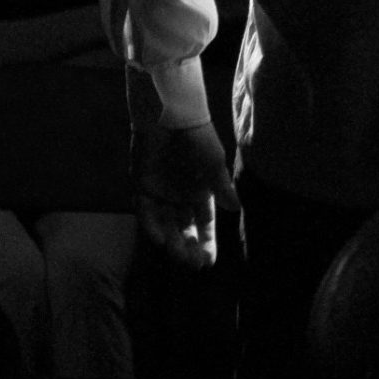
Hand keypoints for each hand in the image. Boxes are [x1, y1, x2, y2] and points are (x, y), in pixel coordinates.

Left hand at [130, 121, 240, 269]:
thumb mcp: (214, 163)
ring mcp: (161, 193)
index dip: (207, 243)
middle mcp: (180, 197)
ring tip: (177, 253)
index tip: (208, 262)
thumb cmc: (198, 137)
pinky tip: (159, 238)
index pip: (204, 225)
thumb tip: (236, 208)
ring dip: (170, 240)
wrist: (172, 115)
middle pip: (184, 229)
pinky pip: (146, 212)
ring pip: (165, 225)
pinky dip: (151, 225)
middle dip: (188, 247)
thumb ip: (222, 187)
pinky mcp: (143, 187)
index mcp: (201, 192)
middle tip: (192, 263)